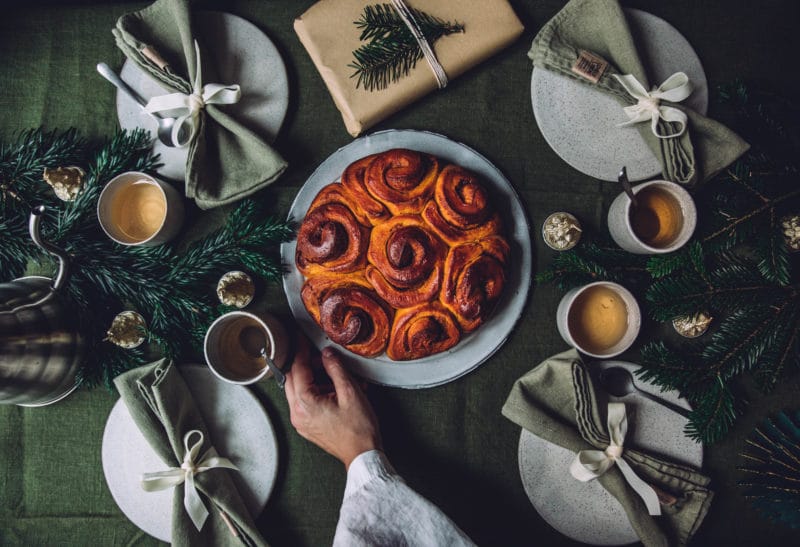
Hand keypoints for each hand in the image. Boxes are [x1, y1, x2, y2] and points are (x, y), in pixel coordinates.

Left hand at [285, 336, 381, 468]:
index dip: (301, 351)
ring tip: (335, 378)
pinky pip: (304, 401)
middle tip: (324, 358)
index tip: (303, 339)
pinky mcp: (306, 425)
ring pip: (297, 389)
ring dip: (312, 378)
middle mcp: (297, 413)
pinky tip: (333, 391)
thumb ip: (336, 368)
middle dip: (306, 364)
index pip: (298, 368)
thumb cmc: (359, 429)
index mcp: (305, 403)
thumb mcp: (351, 392)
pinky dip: (315, 391)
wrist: (362, 455)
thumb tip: (327, 354)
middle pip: (292, 378)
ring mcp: (300, 421)